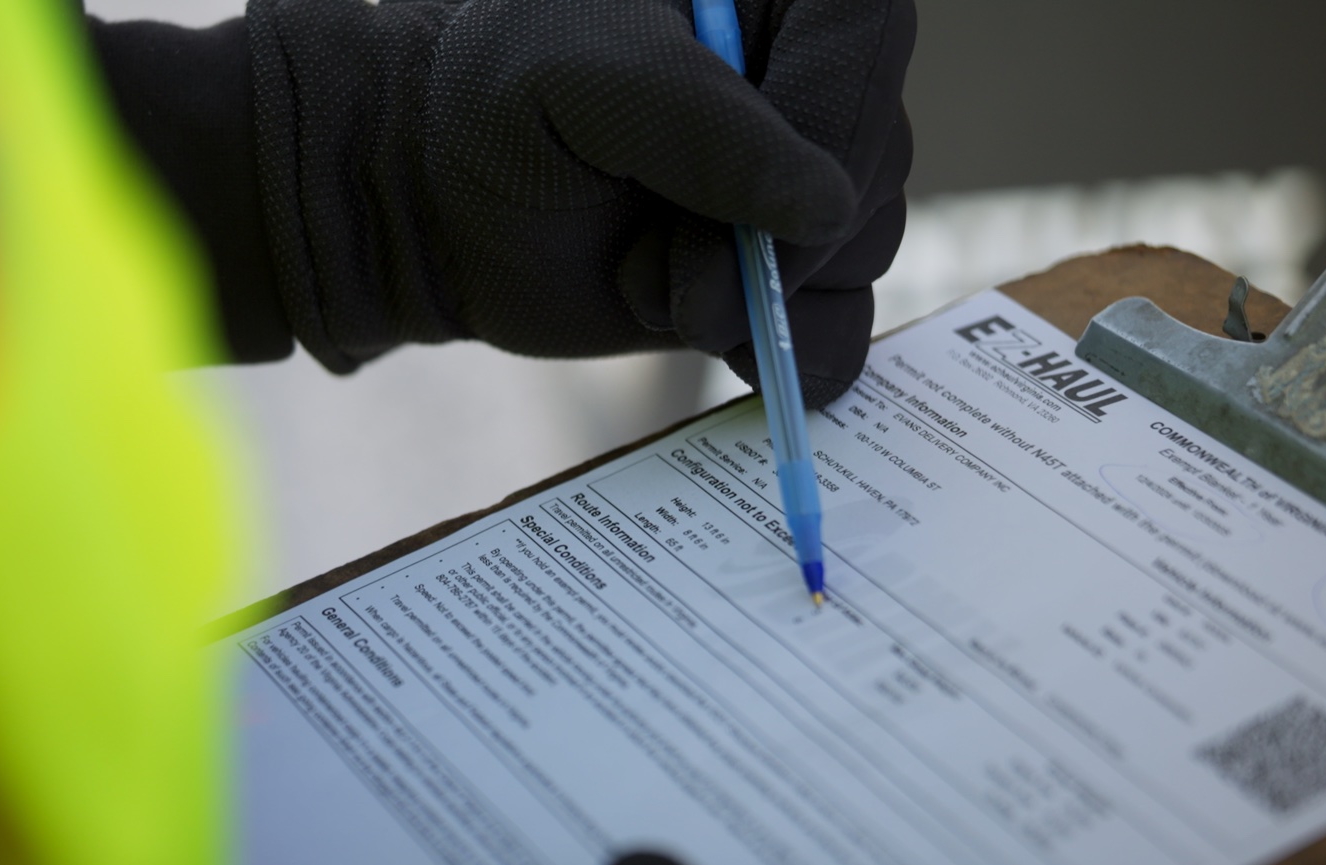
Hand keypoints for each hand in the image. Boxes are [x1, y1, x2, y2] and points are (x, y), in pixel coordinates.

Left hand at [247, 0, 912, 404]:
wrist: (449, 202)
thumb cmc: (499, 105)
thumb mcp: (578, 79)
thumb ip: (701, 130)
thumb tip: (825, 209)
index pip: (866, 48)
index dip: (833, 135)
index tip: (762, 215)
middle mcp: (811, 80)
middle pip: (876, 165)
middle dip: (775, 244)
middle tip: (668, 270)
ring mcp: (803, 185)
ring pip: (860, 255)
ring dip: (757, 300)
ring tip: (650, 278)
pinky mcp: (784, 276)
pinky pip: (839, 330)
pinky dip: (780, 356)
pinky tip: (695, 328)